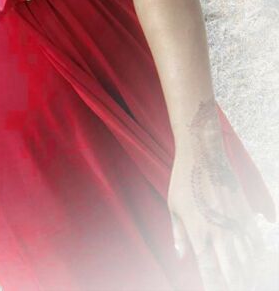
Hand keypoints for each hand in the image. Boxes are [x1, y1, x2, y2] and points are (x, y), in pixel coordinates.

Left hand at [168, 144, 266, 289]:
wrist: (202, 154)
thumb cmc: (183, 180)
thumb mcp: (173, 207)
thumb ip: (179, 235)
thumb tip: (181, 258)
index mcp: (198, 233)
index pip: (209, 271)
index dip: (214, 288)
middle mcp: (219, 233)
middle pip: (232, 272)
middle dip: (235, 286)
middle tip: (235, 290)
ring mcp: (235, 223)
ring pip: (247, 261)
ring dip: (247, 275)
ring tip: (246, 283)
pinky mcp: (245, 213)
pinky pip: (256, 242)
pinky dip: (258, 256)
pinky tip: (257, 264)